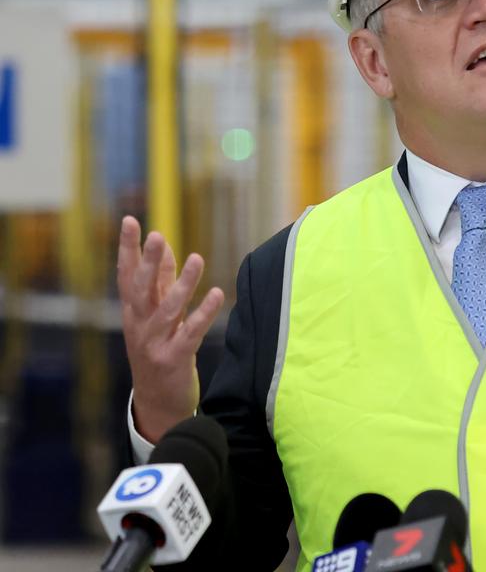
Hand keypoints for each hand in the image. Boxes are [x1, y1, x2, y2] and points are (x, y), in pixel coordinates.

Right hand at [117, 216, 223, 441]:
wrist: (158, 404)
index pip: (127, 276)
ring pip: (167, 310)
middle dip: (147, 261)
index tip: (131, 221)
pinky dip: (203, 314)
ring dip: (182, 284)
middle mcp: (139, 326)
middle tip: (156, 234)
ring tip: (197, 259)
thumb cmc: (158, 352)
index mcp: (133, 314)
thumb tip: (166, 249)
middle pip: (142, 289)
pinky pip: (189, 333)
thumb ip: (161, 284)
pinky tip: (218, 295)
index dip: (128, 249)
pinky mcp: (173, 360)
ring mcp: (154, 344)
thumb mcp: (155, 317)